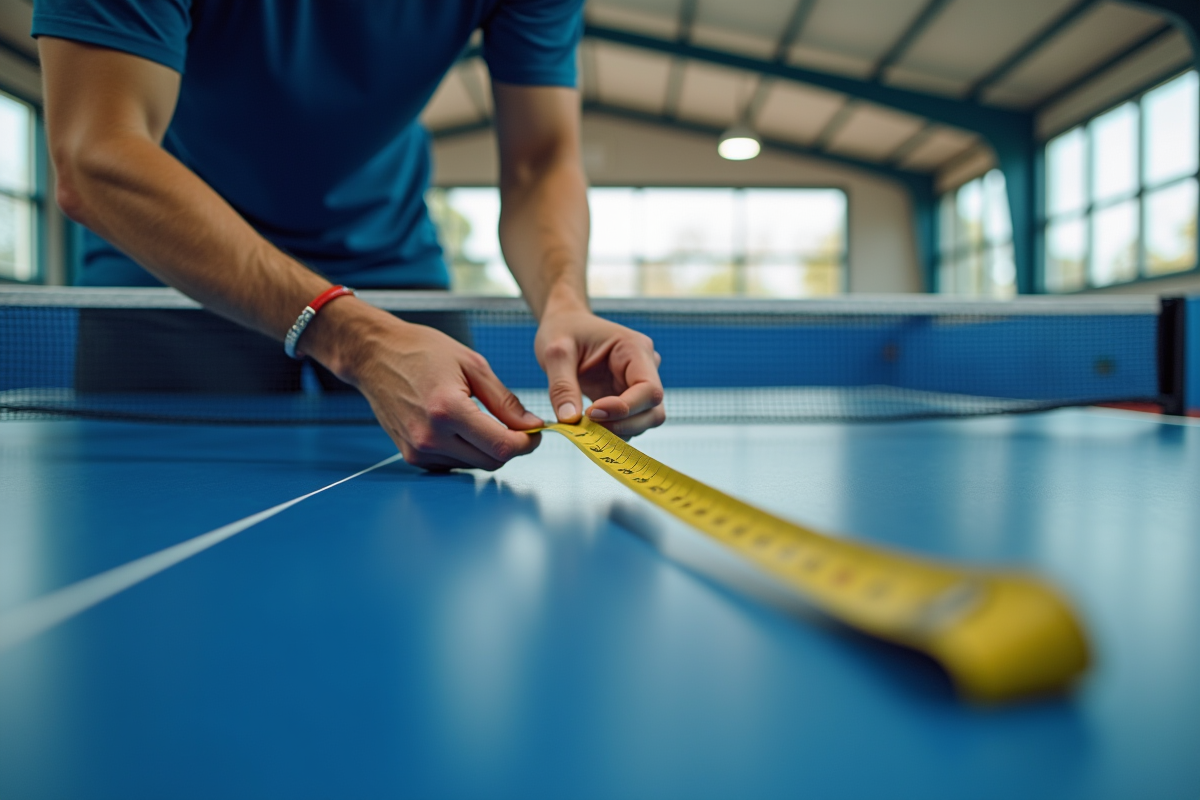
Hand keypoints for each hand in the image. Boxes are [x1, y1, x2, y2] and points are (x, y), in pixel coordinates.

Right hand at [316, 306, 542, 470]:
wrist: (375, 356)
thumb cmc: (422, 352)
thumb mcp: (473, 365)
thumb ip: (505, 401)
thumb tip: (532, 425)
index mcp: (448, 410)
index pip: (502, 446)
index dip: (527, 443)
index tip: (535, 432)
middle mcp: (430, 436)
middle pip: (491, 461)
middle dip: (511, 446)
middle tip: (517, 426)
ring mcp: (419, 450)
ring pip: (474, 465)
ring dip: (488, 449)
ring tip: (481, 418)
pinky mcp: (412, 456)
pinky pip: (454, 464)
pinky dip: (467, 451)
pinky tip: (460, 427)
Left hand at [535, 305, 664, 437]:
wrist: (564, 325)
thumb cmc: (562, 330)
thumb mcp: (555, 353)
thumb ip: (562, 386)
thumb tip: (570, 421)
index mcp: (634, 349)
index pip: (648, 389)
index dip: (625, 408)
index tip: (591, 413)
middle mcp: (645, 367)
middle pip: (654, 411)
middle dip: (623, 425)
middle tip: (586, 428)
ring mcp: (638, 385)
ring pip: (645, 421)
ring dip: (617, 431)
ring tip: (583, 426)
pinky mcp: (627, 399)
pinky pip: (629, 423)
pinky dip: (611, 431)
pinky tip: (587, 426)